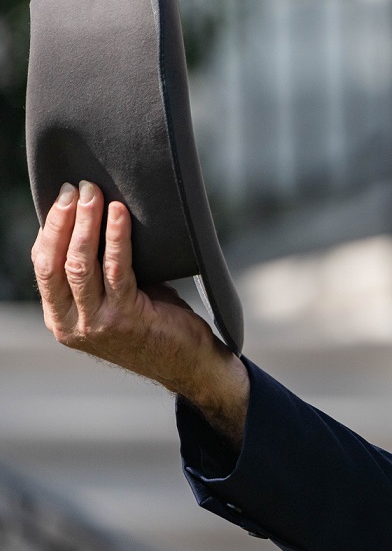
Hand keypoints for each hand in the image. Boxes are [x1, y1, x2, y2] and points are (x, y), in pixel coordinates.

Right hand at [31, 180, 249, 444]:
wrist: (188, 363)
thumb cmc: (154, 323)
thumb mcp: (114, 299)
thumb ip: (98, 273)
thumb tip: (96, 220)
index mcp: (61, 319)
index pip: (42, 267)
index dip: (50, 230)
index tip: (62, 198)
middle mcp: (71, 324)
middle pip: (55, 263)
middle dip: (64, 220)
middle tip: (77, 187)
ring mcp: (96, 324)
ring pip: (81, 264)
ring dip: (87, 224)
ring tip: (95, 193)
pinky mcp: (125, 317)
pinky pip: (117, 269)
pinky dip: (116, 238)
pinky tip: (120, 214)